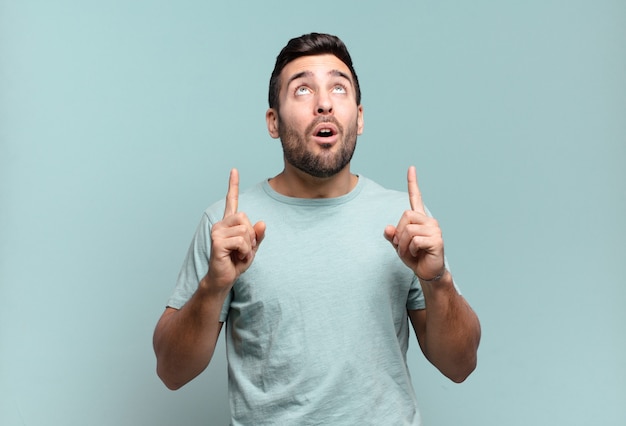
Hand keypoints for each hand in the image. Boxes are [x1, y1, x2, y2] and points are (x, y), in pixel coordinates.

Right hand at [207, 169, 265, 289]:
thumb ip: (258, 236)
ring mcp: (217, 231)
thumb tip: (262, 223)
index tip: (234, 170)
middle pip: (245, 218)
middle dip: (251, 235)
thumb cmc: (236, 262)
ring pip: (245, 230)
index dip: (233, 185)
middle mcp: (220, 224)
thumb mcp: (252, 248)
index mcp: (229, 223)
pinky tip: (237, 258)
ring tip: (240, 255)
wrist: (224, 279)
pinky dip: (245, 252)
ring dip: (249, 246)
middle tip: (244, 249)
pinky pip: (242, 241)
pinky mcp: (217, 241)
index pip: (231, 201)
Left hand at [384, 166, 444, 280]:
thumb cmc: (415, 257)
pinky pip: (415, 241)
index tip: (411, 168)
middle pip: (406, 216)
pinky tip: (418, 254)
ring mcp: (435, 230)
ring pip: (408, 230)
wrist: (428, 273)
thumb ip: (392, 236)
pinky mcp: (437, 240)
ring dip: (404, 245)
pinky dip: (411, 250)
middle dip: (400, 233)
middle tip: (405, 246)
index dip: (412, 183)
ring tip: (411, 252)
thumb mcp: (399, 246)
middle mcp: (429, 221)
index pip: (416, 198)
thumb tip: (388, 229)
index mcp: (420, 219)